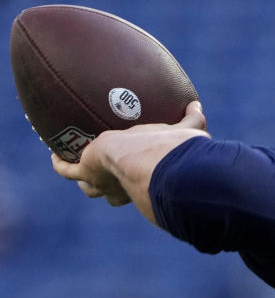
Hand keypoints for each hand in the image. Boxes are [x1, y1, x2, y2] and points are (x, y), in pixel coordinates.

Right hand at [52, 101, 207, 213]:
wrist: (149, 160)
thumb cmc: (172, 149)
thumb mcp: (184, 131)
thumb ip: (193, 119)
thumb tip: (197, 105)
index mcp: (146, 179)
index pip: (139, 185)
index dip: (136, 179)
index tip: (136, 171)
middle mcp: (125, 185)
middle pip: (112, 192)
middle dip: (110, 186)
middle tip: (107, 175)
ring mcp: (104, 180)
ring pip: (89, 187)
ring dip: (85, 180)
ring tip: (79, 168)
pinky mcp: (86, 172)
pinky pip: (66, 171)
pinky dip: (60, 163)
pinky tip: (54, 155)